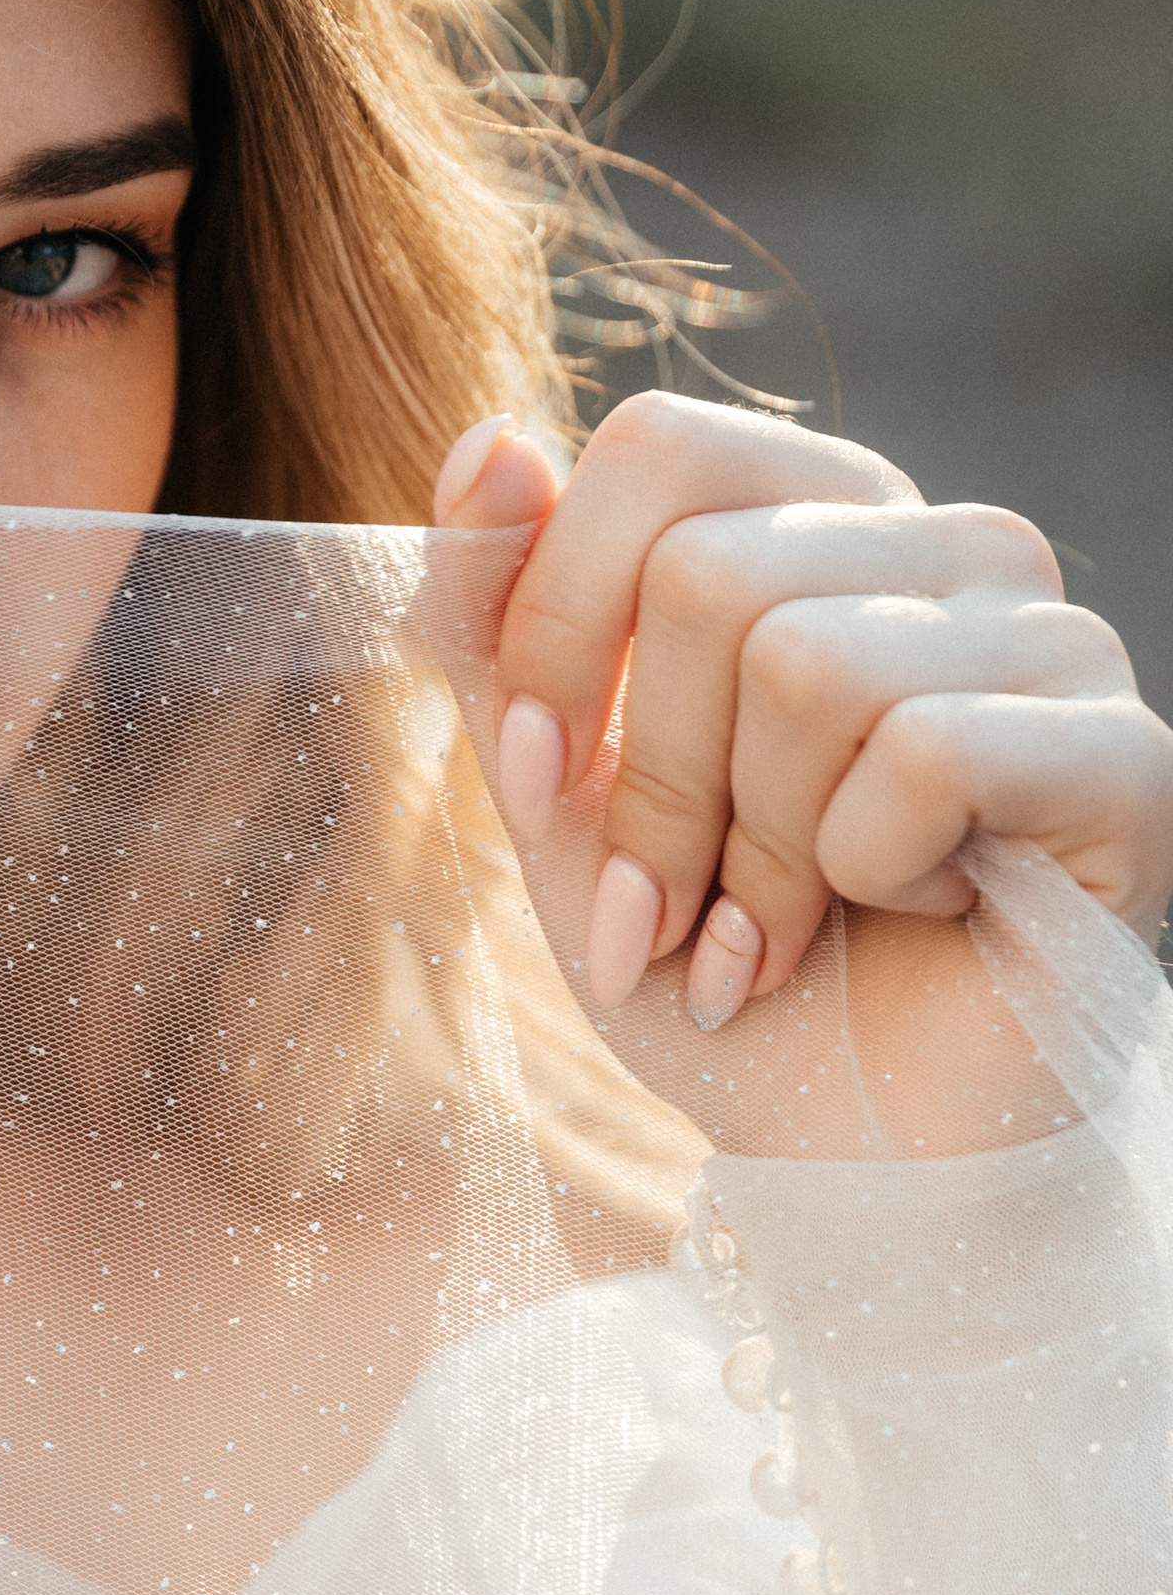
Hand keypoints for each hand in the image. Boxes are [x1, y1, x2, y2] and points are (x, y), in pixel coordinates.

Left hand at [431, 394, 1172, 1132]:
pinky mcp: (1124, 754)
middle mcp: (951, 545)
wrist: (845, 1156)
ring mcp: (1053, 638)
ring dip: (757, 854)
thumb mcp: (558, 796)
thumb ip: (498, 627)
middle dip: (655, 789)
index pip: (659, 448)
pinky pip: (927, 754)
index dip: (559, 628)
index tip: (546, 780)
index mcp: (820, 526)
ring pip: (810, 666)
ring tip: (782, 932)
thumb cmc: (710, 963)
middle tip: (682, 910)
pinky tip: (921, 911)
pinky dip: (873, 871)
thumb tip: (486, 439)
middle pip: (709, 575)